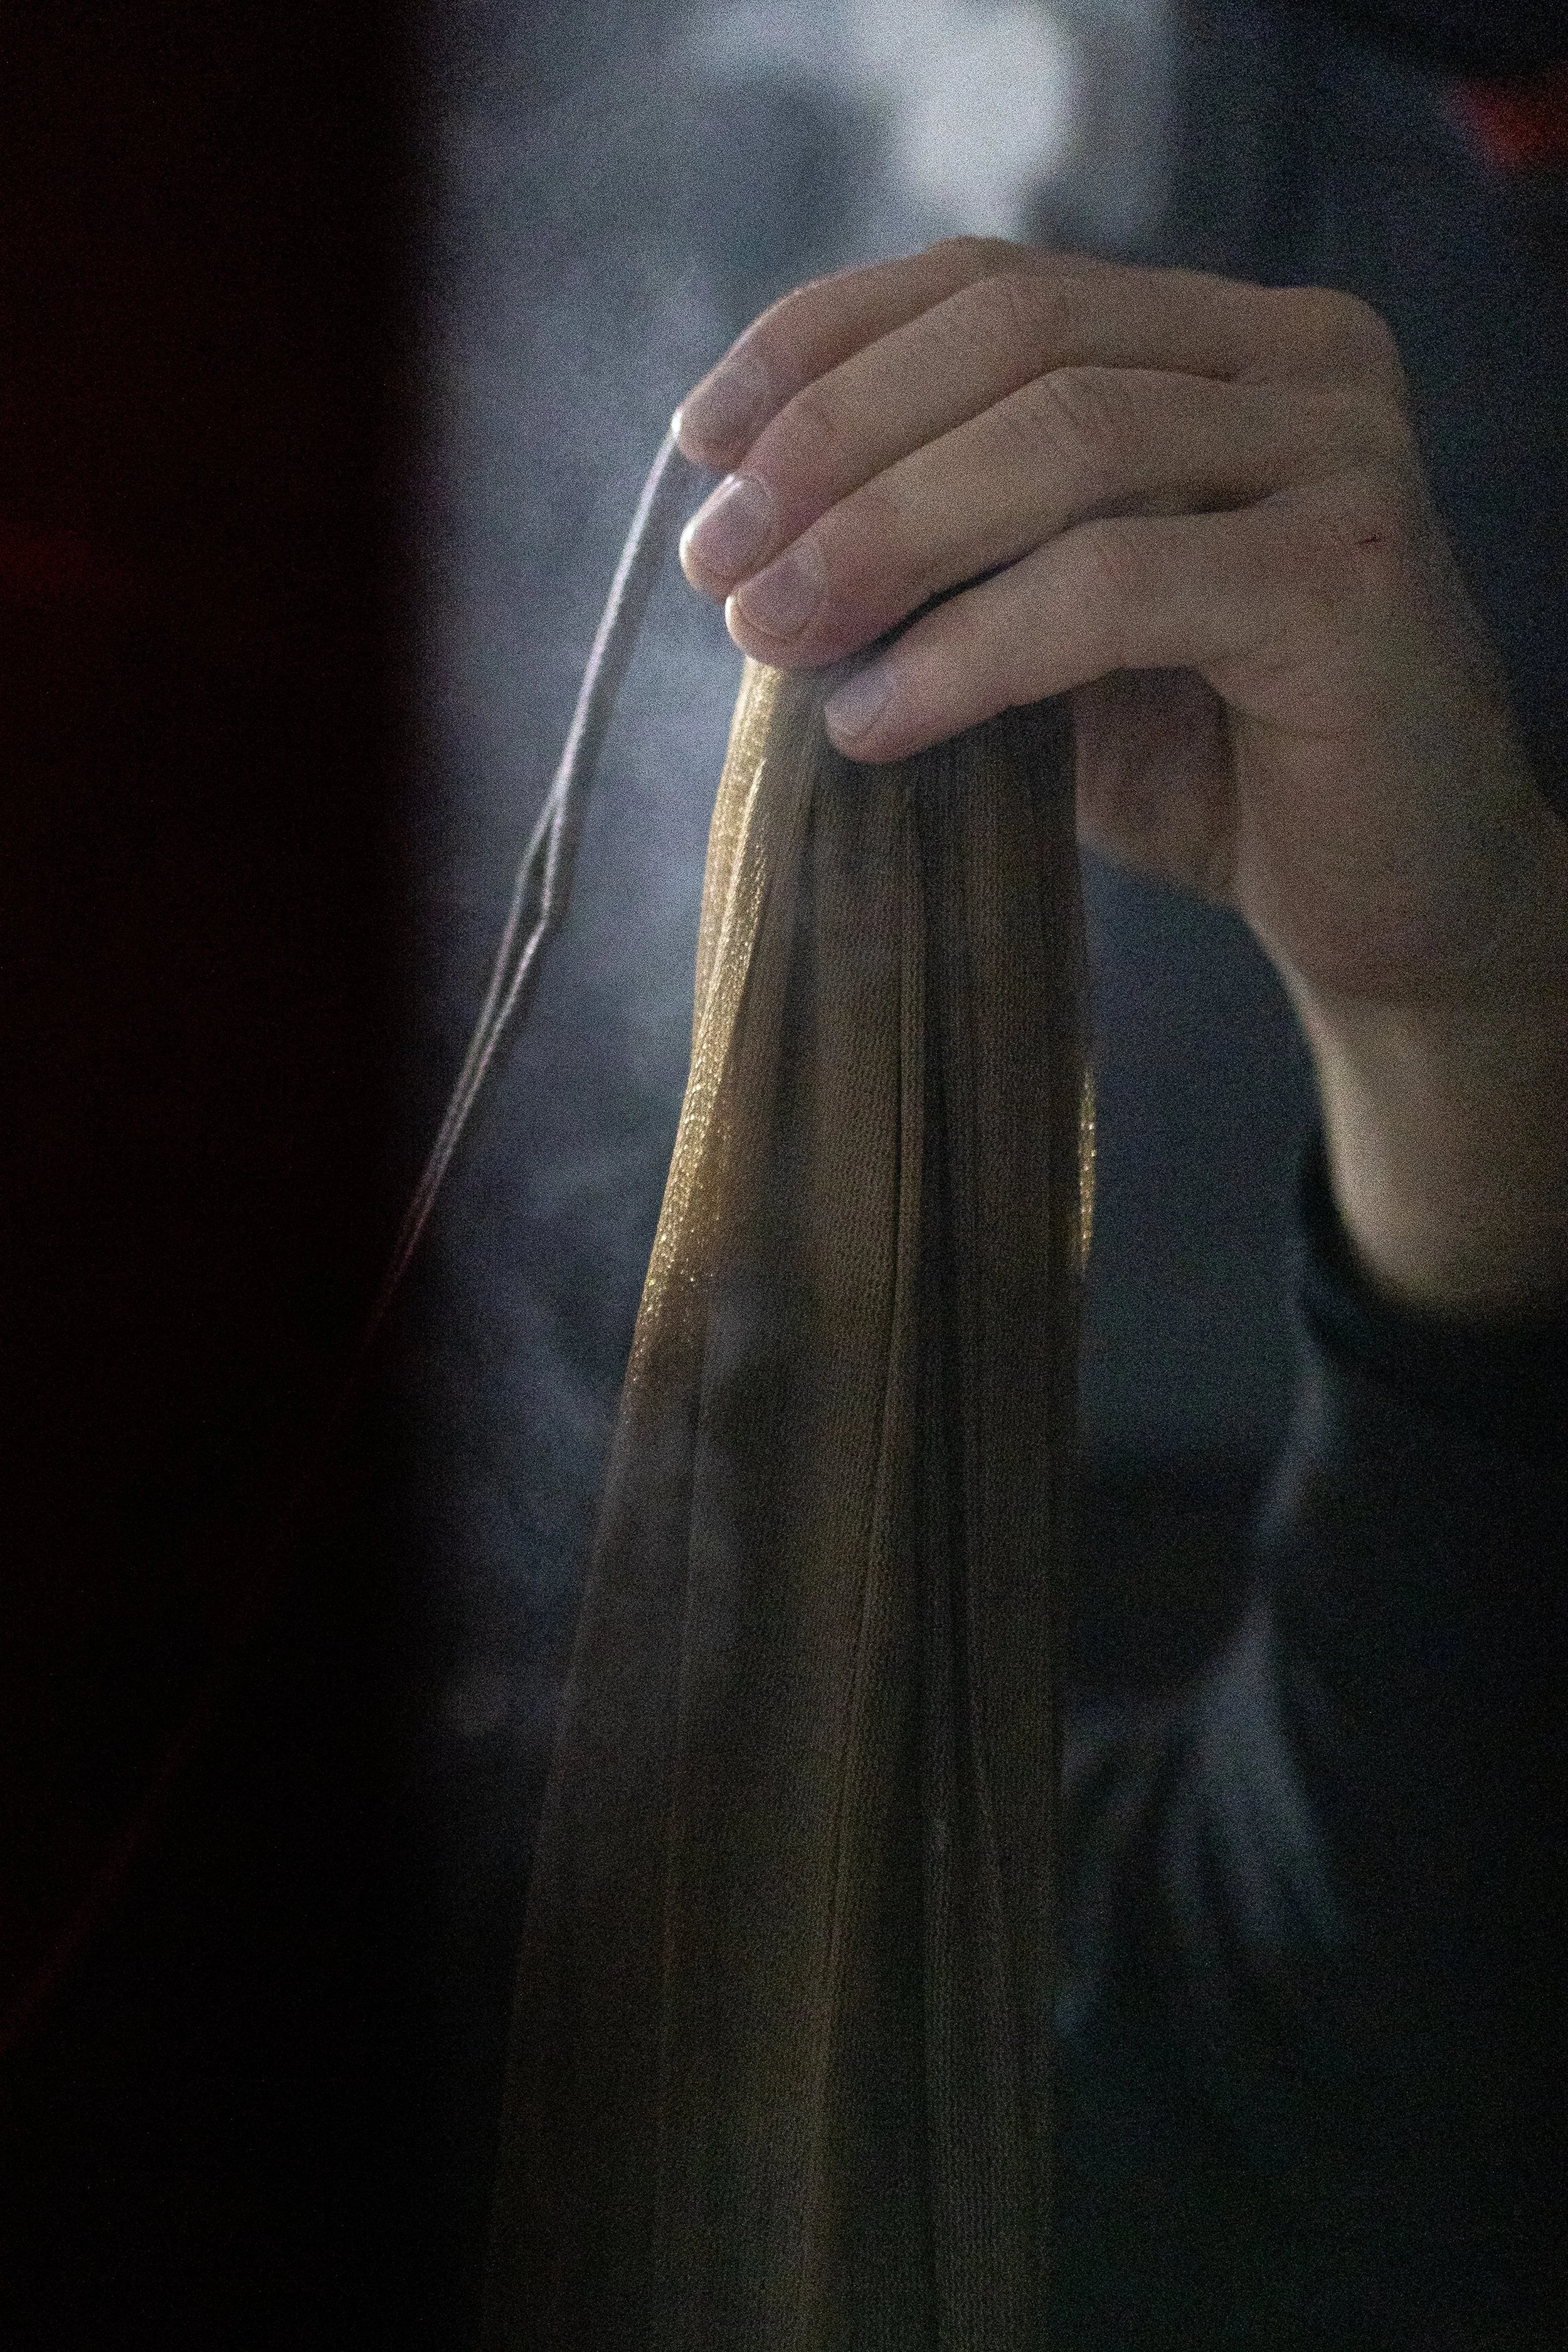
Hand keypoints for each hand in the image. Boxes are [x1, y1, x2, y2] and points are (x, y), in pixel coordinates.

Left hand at [674, 240, 1567, 1316]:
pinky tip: (873, 724)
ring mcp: (1338, 454)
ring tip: (770, 638)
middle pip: (1017, 335)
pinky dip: (968, 650)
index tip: (701, 446)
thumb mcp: (1050, 630)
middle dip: (835, 444)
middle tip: (718, 565)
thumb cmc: (1207, 767)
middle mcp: (1296, 359)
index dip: (825, 343)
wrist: (1389, 901)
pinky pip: (1112, 583)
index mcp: (1217, 341)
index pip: (993, 282)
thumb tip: (754, 532)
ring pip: (1064, 438)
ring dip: (883, 535)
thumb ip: (952, 551)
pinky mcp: (1348, 576)